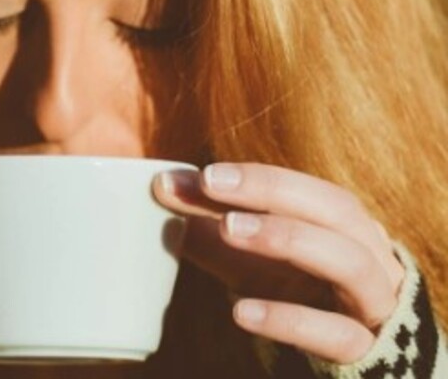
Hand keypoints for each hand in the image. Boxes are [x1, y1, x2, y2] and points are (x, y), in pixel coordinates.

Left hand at [154, 162, 404, 363]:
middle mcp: (372, 256)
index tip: (205, 175)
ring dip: (288, 238)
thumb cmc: (290, 295)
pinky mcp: (366, 352)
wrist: (340, 362)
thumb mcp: (246, 257)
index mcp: (345, 227)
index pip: (307, 190)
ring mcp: (373, 305)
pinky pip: (336, 334)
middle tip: (212, 185)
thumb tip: (162, 183)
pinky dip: (289, 320)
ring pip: (349, 263)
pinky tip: (240, 312)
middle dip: (273, 191)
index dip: (259, 178)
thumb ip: (207, 221)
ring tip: (228, 229)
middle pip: (337, 210)